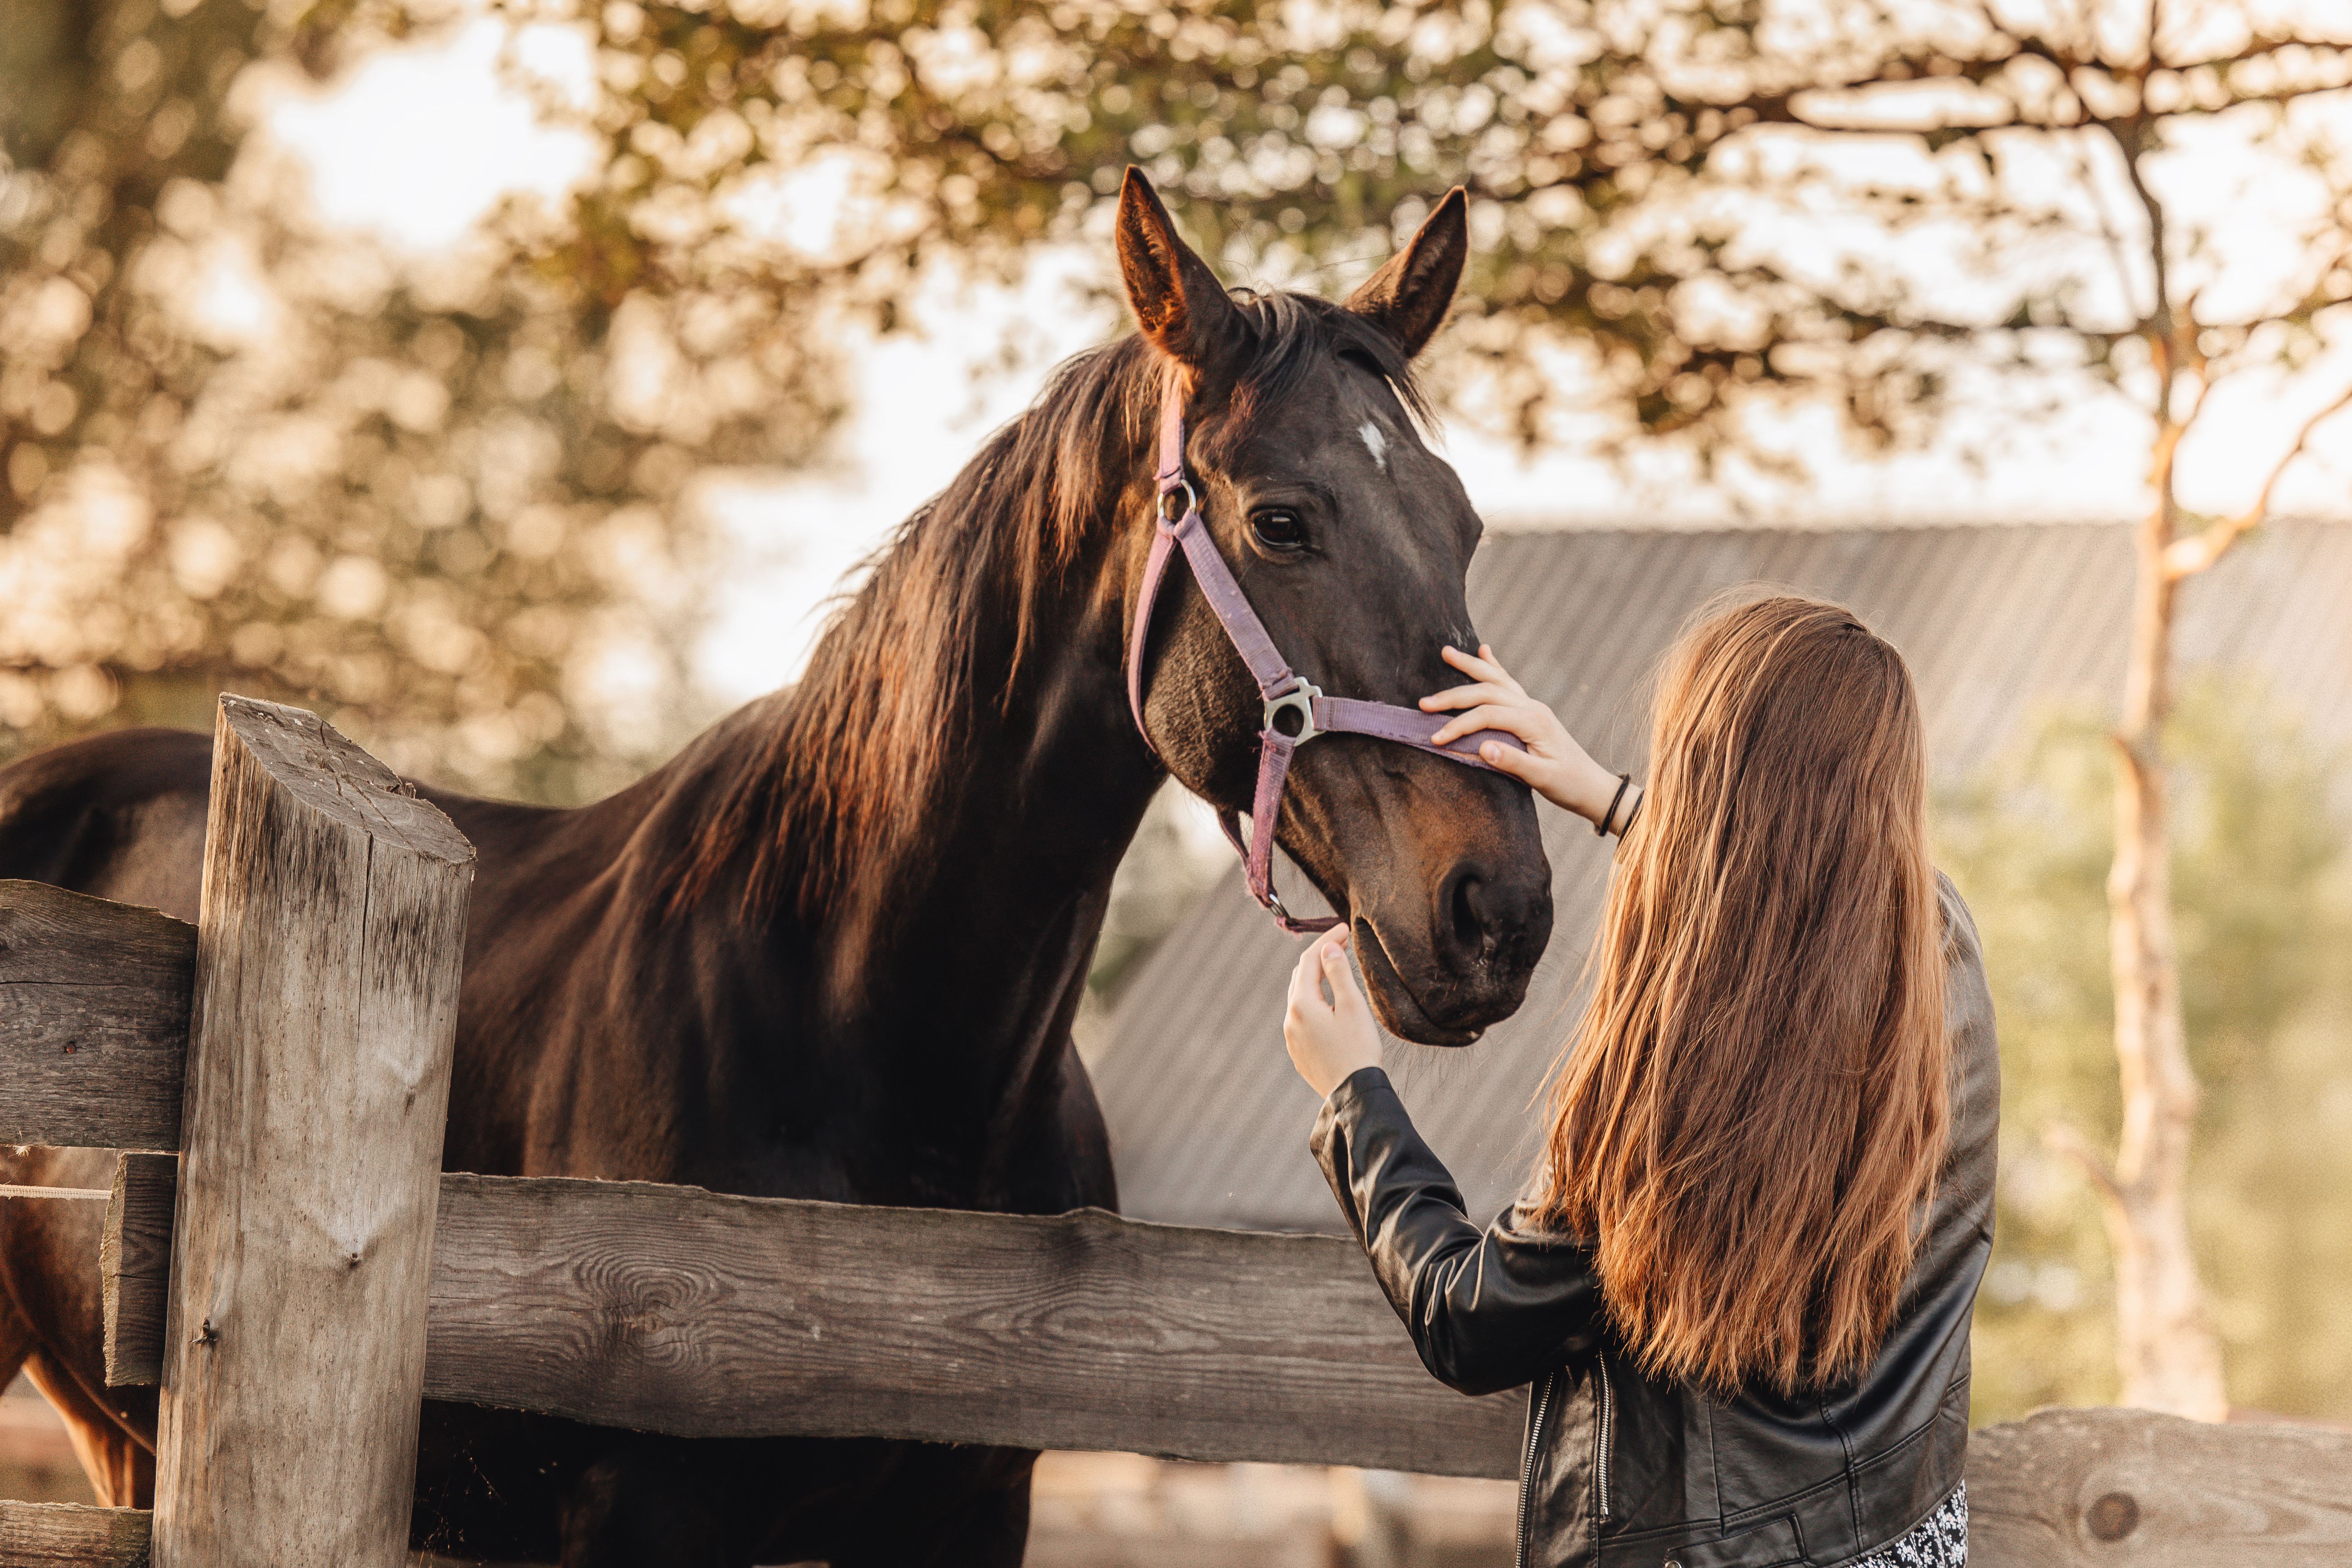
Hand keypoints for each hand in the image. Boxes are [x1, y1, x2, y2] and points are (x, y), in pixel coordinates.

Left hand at [1284, 928, 1382, 1098]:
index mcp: (1302, 1004)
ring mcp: (1292, 1037)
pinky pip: (1301, 1018)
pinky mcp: (1298, 1052)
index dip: (1327, 940)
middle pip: (1300, 977)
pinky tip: (1327, 1003)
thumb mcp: (1352, 1006)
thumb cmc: (1358, 1049)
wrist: (1354, 1092)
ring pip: (1298, 998)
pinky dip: (1312, 1002)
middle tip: (1341, 943)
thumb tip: (1327, 949)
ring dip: (1314, 979)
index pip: (1309, 961)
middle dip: (1319, 957)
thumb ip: (1338, 973)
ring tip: (1334, 968)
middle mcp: (1290, 1019)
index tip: (1345, 928)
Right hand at [1422, 644, 1623, 827]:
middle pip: (1486, 692)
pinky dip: (1494, 667)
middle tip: (1424, 703)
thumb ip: (1513, 761)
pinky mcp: (1532, 711)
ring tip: (1446, 652)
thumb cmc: (1568, 784)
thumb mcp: (1542, 778)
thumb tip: (1483, 747)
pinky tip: (1484, 651)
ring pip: (1496, 680)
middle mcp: (1532, 707)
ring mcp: (1533, 706)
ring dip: (1470, 667)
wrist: (1593, 786)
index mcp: (1534, 721)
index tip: (1435, 739)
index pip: (1487, 716)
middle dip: (1453, 696)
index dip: (1458, 725)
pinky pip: (1509, 683)